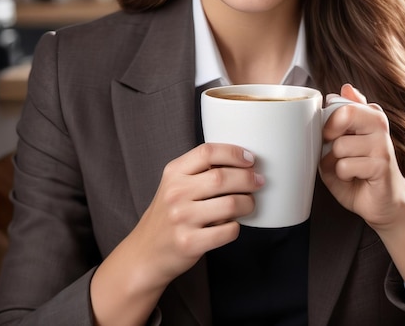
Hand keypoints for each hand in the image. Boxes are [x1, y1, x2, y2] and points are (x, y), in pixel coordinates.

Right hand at [127, 143, 263, 288]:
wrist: (146, 253)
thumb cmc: (170, 214)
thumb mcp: (176, 184)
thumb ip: (201, 170)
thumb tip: (243, 161)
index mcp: (173, 172)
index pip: (208, 152)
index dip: (234, 152)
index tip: (250, 159)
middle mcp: (175, 193)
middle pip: (222, 177)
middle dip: (248, 178)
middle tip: (258, 181)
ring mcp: (181, 219)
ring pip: (230, 204)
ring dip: (248, 203)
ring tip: (248, 203)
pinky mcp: (189, 243)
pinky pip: (228, 230)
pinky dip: (236, 226)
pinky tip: (232, 224)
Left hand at [319, 84, 404, 293]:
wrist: (383, 203)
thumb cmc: (358, 171)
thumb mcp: (342, 141)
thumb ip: (339, 117)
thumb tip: (343, 89)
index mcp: (371, 114)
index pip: (342, 104)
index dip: (327, 121)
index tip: (328, 135)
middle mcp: (379, 125)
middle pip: (345, 114)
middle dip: (330, 136)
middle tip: (336, 151)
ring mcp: (382, 144)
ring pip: (339, 145)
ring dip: (336, 163)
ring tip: (349, 169)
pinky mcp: (381, 166)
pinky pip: (345, 166)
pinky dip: (342, 176)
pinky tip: (355, 179)